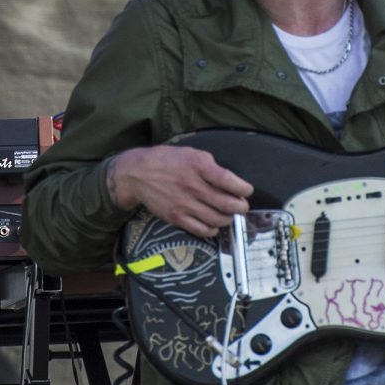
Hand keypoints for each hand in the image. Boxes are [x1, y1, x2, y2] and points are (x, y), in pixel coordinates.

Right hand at [107, 145, 253, 237]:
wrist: (136, 174)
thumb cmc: (168, 161)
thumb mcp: (192, 154)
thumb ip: (212, 166)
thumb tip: (232, 182)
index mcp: (198, 166)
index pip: (228, 181)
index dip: (243, 188)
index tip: (247, 190)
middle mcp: (191, 186)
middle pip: (226, 204)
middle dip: (241, 207)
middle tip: (242, 205)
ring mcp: (183, 203)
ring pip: (217, 219)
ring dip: (228, 219)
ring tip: (229, 214)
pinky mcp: (175, 217)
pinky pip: (201, 230)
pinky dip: (213, 229)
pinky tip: (215, 224)